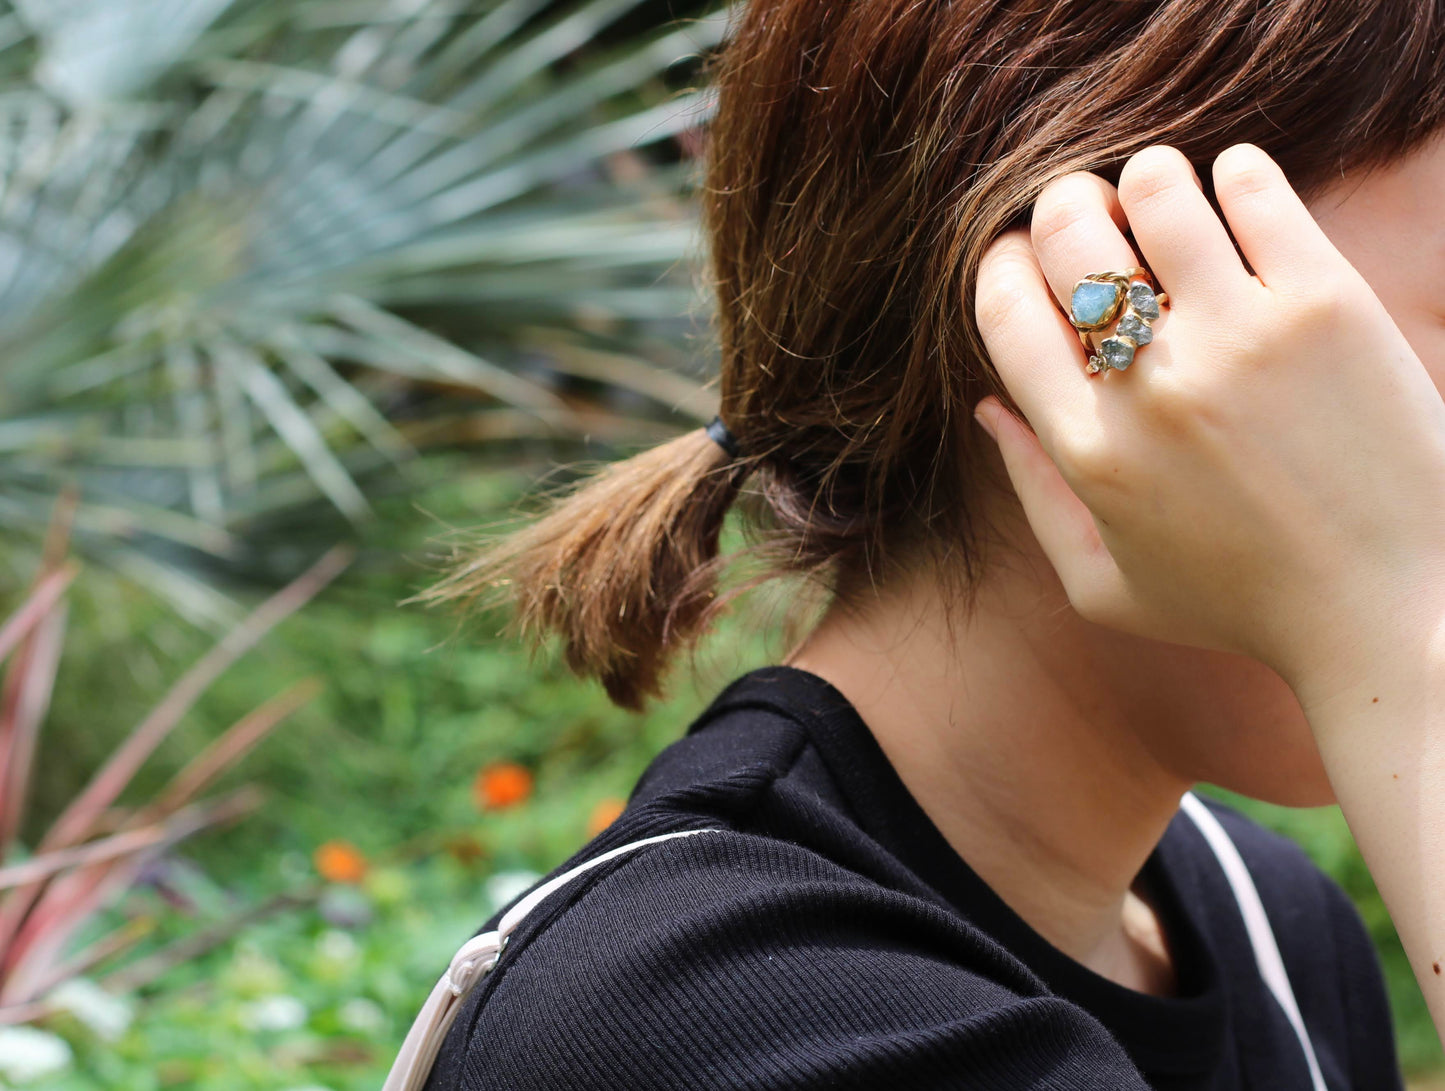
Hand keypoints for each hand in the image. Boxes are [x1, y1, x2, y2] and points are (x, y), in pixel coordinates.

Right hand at [972, 143, 1444, 703]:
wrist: (1394, 610)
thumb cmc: (1242, 604)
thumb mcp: (1105, 585)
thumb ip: (1033, 495)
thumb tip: (988, 406)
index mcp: (1088, 452)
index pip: (1004, 307)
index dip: (1002, 262)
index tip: (1028, 260)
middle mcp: (1149, 387)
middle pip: (1066, 232)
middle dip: (1067, 207)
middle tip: (1100, 219)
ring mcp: (1239, 338)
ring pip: (1155, 188)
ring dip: (1148, 181)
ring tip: (1170, 203)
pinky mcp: (1325, 304)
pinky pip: (1255, 186)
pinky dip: (1236, 173)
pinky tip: (1240, 195)